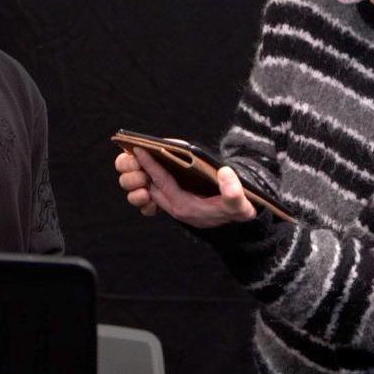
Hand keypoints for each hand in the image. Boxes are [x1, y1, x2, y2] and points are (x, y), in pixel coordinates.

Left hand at [115, 149, 255, 227]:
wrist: (239, 224)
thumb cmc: (238, 211)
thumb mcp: (240, 204)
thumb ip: (233, 192)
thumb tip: (225, 172)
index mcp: (185, 207)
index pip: (162, 182)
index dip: (150, 165)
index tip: (138, 149)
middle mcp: (177, 208)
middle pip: (152, 187)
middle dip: (142, 169)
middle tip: (134, 149)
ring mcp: (176, 208)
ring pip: (154, 190)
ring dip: (147, 175)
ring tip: (140, 155)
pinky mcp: (179, 205)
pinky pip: (160, 192)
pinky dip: (155, 180)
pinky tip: (155, 166)